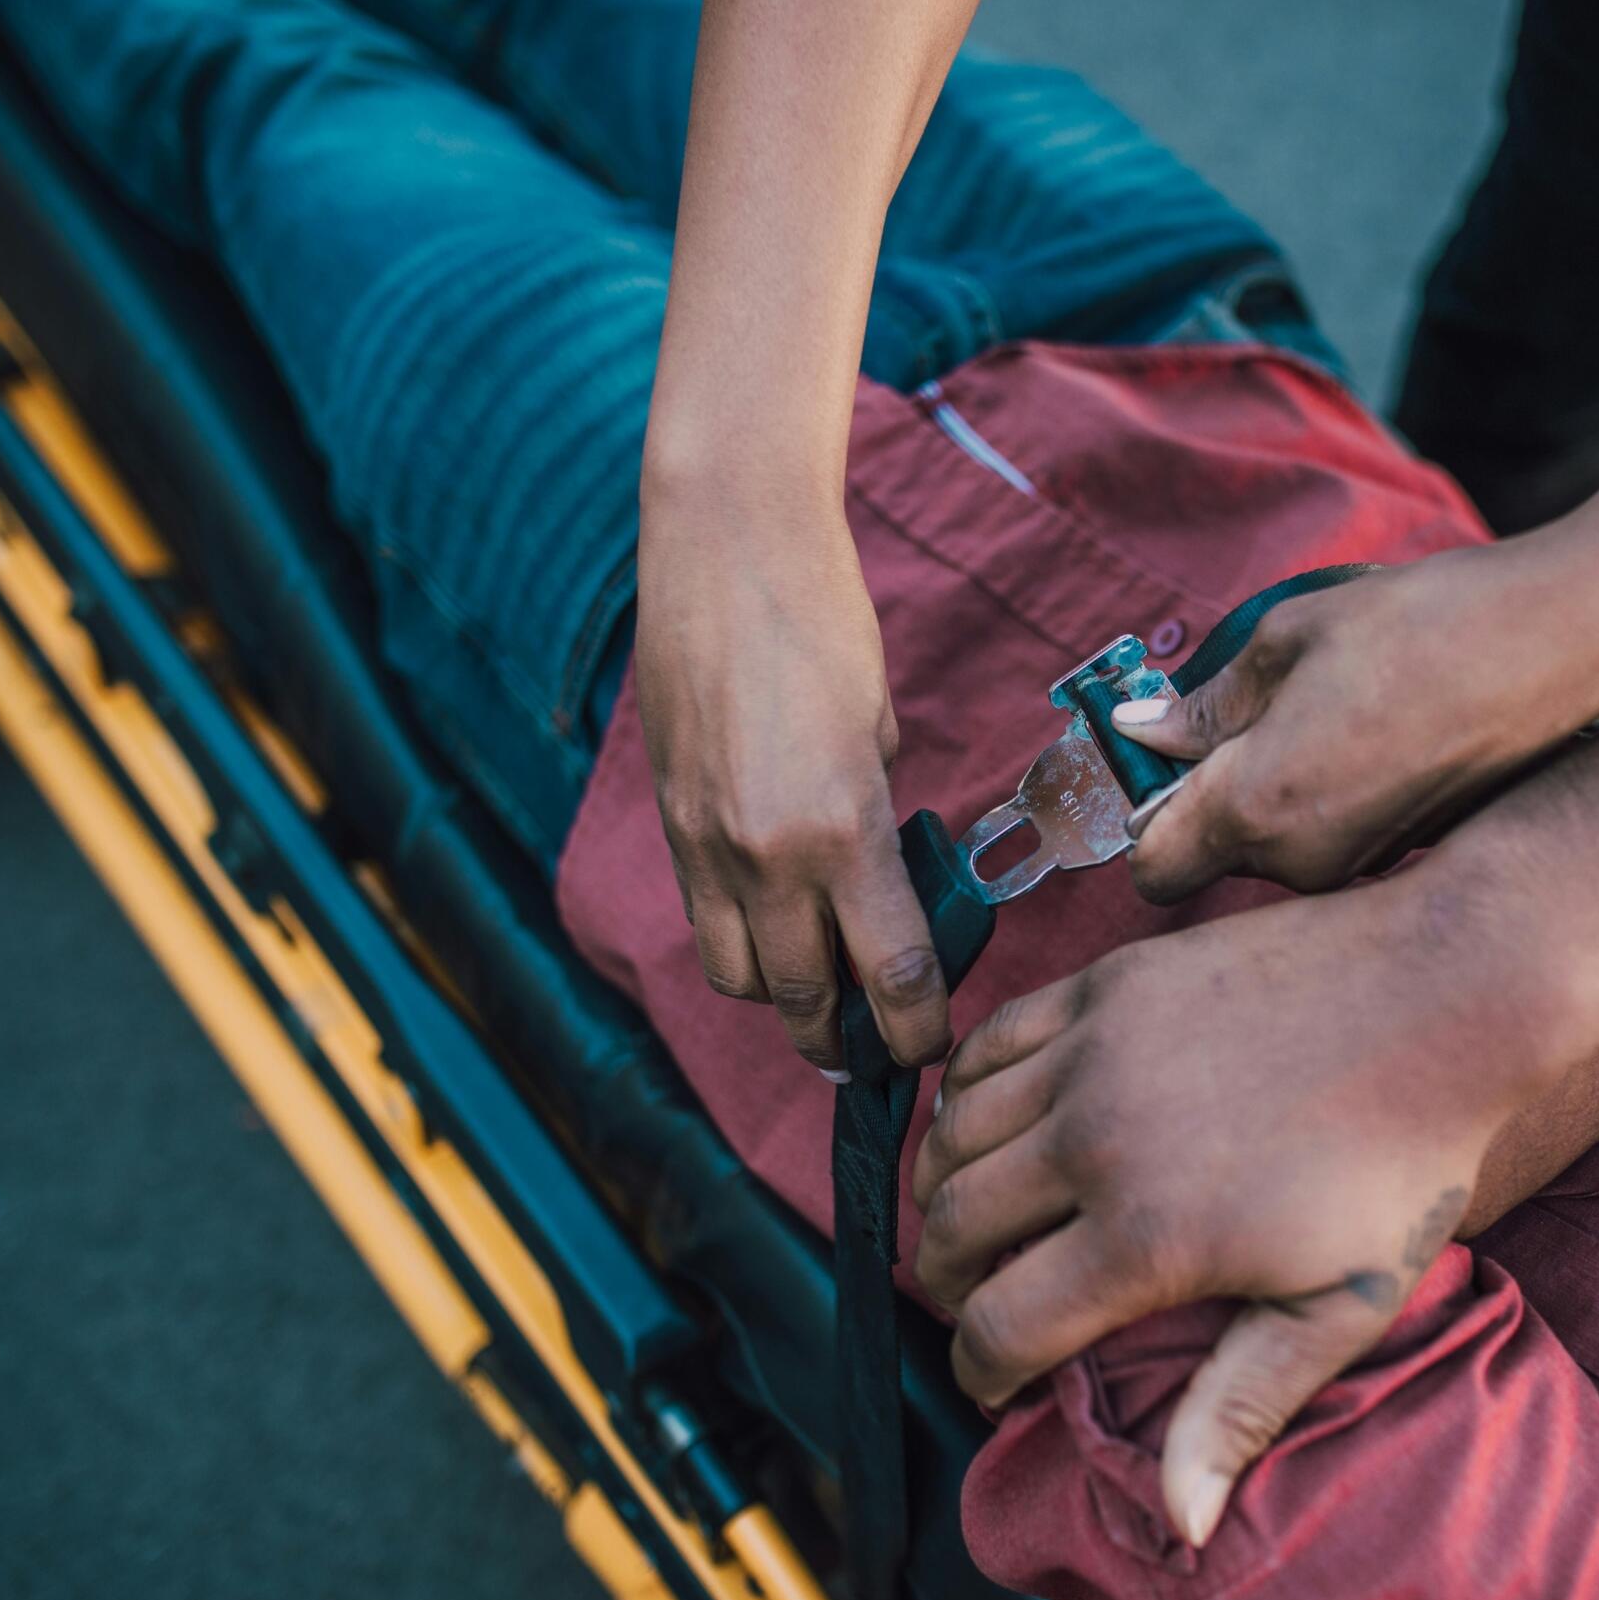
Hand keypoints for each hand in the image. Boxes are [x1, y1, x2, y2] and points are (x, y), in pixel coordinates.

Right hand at [635, 476, 949, 1073]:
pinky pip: (704, 919)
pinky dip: (741, 941)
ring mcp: (705, 843)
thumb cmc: (824, 621)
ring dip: (781, 997)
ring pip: (738, 977)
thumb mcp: (878, 730)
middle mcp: (764, 856)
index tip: (929, 1047)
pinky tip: (773, 924)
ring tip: (820, 990)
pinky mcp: (668, 822)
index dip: (915, 1030)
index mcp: (839, 831)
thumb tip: (883, 884)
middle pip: (800, 1001)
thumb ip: (877, 820)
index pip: (889, 975)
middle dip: (842, 1040)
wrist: (725, 547)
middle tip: (874, 1052)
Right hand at [911, 865, 1557, 1547]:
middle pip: (955, 1228)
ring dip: (943, 1189)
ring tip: (971, 1223)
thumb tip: (1180, 1525)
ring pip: (953, 1132)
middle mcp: (1096, 1138)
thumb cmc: (1404, 1161)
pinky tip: (987, 1123)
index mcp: (1147, 1234)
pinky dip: (964, 1092)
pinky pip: (988, 1041)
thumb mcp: (1339, 1304)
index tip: (994, 1386)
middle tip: (975, 1305)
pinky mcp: (1106, 984)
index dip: (980, 1372)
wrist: (1442, 998)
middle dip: (947, 1284)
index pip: (999, 1326)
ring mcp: (1093, 1050)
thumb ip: (1241, 1407)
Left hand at [1111, 524, 1598, 902]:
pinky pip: (1333, 842)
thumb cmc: (1424, 625)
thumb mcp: (1291, 635)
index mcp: (1257, 805)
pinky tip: (1375, 737)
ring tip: (1331, 714)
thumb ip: (1207, 701)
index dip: (1143, 821)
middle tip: (1253, 712)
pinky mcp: (1404, 858)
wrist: (1563, 645)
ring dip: (1277, 796)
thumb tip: (1139, 730)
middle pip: (1214, 857)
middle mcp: (1303, 861)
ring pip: (1275, 852)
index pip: (1152, 870)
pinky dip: (1332, 802)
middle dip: (1212, 798)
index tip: (1158, 764)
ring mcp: (1360, 869)